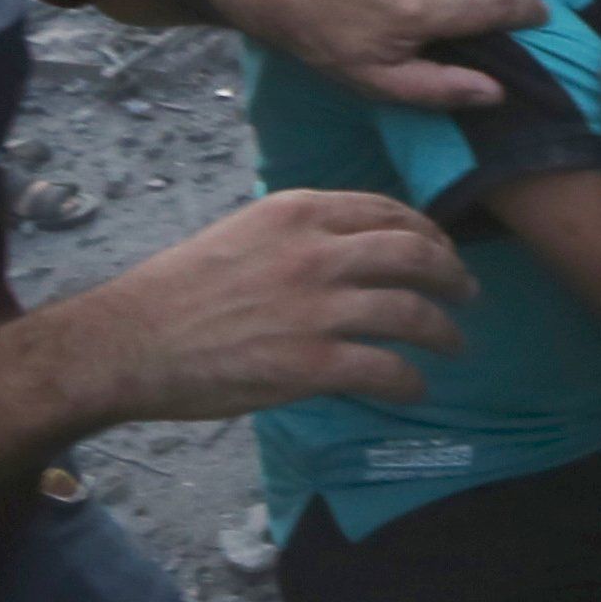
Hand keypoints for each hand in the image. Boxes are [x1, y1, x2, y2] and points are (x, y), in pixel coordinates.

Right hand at [71, 189, 475, 419]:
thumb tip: (343, 248)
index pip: (385, 211)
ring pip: (413, 312)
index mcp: (298, 212)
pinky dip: (411, 382)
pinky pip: (388, 370)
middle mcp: (317, 252)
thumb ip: (296, 234)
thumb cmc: (180, 290)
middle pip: (415, 254)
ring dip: (445, 331)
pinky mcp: (314, 363)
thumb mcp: (243, 232)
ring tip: (454, 344)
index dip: (426, 231)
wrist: (134, 340)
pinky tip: (415, 390)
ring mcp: (318, 308)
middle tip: (467, 294)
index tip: (441, 250)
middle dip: (452, 274)